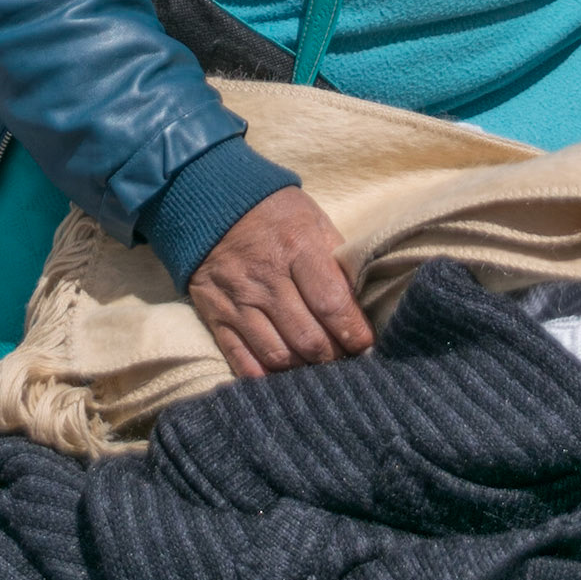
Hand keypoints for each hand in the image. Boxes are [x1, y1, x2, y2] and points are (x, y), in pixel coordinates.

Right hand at [188, 187, 374, 377]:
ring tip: (318, 367)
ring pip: (278, 355)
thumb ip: (336, 259)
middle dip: (334, 357)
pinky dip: (265, 377)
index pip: (332, 303)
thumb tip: (360, 301)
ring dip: (304, 369)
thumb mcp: (314, 220)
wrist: (213, 202)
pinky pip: (241, 359)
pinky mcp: (216, 315)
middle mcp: (267, 278)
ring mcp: (239, 300)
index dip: (353, 332)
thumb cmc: (275, 212)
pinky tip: (283, 377)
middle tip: (346, 360)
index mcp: (297, 248)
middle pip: (308, 338)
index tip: (366, 345)